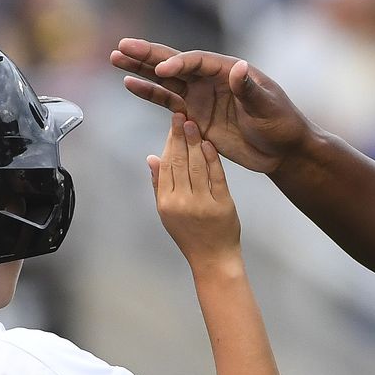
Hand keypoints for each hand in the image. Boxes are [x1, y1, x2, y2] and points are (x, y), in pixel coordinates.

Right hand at [112, 38, 307, 173]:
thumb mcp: (268, 107)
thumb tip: (239, 67)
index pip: (198, 62)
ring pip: (165, 80)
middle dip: (148, 55)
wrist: (282, 150)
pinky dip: (149, 93)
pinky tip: (130, 84)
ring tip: (116, 58)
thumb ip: (250, 89)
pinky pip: (167, 102)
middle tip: (122, 46)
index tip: (163, 71)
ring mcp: (201, 97)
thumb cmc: (282, 124)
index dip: (179, 64)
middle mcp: (211, 79)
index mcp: (229, 70)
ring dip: (141, 70)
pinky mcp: (194, 116)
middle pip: (175, 63)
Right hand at [149, 113, 240, 265]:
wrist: (213, 258)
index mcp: (166, 203)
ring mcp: (203, 203)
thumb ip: (159, 185)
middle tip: (180, 116)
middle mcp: (182, 202)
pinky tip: (209, 144)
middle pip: (180, 162)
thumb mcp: (166, 213)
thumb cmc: (190, 235)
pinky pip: (217, 176)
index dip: (168, 143)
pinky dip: (212, 159)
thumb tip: (152, 158)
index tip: (171, 125)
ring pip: (197, 166)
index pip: (166, 166)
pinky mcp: (223, 204)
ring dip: (194, 142)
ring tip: (193, 124)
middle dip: (179, 136)